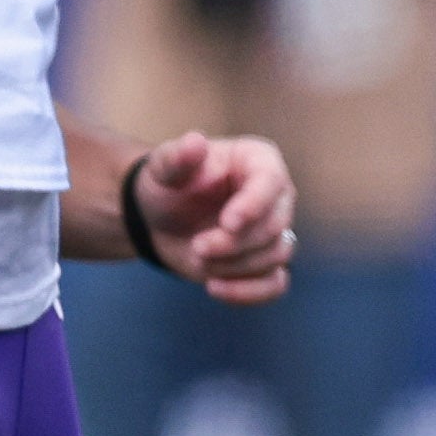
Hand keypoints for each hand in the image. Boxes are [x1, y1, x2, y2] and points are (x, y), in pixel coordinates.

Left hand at [129, 130, 294, 301]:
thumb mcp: (163, 167)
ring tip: (196, 258)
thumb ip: (177, 157)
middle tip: (197, 247)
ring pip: (276, 255)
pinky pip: (275, 284)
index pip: (271, 183)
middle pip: (276, 225)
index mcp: (259, 161)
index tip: (228, 223)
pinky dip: (249, 292)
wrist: (158, 219)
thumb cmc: (167, 185)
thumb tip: (195, 142)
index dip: (254, 205)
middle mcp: (275, 196)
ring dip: (234, 265)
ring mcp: (274, 231)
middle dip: (236, 242)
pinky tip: (214, 288)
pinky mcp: (265, 262)